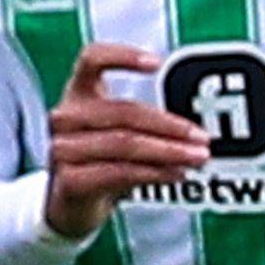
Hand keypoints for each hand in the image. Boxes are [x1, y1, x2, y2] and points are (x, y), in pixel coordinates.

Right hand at [41, 42, 216, 238]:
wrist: (69, 207)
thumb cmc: (101, 163)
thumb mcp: (121, 137)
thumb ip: (150, 128)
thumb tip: (195, 134)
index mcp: (78, 94)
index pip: (91, 59)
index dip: (122, 57)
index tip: (156, 63)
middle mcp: (65, 117)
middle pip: (123, 112)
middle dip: (170, 126)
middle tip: (202, 138)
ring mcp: (63, 149)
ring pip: (125, 144)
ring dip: (169, 151)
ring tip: (197, 157)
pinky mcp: (69, 181)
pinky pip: (120, 172)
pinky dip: (154, 173)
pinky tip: (176, 173)